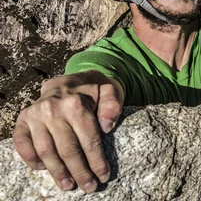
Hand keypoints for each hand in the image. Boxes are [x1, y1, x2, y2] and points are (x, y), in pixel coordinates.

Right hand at [13, 71, 123, 192]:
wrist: (70, 80)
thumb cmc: (92, 90)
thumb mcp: (108, 91)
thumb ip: (112, 105)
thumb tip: (107, 126)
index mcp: (76, 103)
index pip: (88, 139)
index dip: (96, 161)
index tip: (103, 176)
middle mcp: (53, 108)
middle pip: (67, 149)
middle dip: (80, 172)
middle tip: (89, 186)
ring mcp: (36, 114)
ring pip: (46, 151)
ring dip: (57, 172)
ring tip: (68, 184)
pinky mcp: (23, 119)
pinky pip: (22, 143)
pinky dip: (31, 159)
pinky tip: (43, 168)